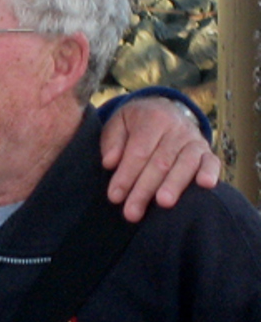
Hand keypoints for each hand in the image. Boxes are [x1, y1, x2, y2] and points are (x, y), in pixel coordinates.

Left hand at [101, 97, 219, 221]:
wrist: (164, 109)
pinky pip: (212, 161)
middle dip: (144, 189)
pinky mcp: (207, 151)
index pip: (139, 151)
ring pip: (186, 163)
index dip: (126, 175)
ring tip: (163, 203)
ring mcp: (195, 140)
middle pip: (160, 162)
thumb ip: (112, 142)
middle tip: (132, 212)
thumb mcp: (117, 124)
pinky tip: (205, 185)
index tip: (114, 196)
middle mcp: (176, 128)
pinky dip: (210, 173)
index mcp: (152, 119)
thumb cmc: (135, 124)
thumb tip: (109, 163)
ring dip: (174, 185)